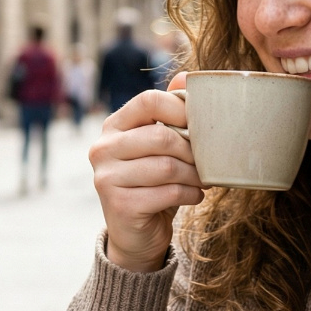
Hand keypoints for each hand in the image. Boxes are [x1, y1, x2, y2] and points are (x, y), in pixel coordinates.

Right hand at [90, 72, 204, 272]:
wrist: (136, 233)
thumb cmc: (153, 182)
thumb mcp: (161, 146)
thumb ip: (170, 113)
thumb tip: (185, 77)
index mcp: (113, 126)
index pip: (148, 100)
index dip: (181, 109)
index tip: (201, 125)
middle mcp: (102, 148)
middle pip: (161, 136)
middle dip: (193, 150)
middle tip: (208, 161)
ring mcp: (106, 178)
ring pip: (167, 167)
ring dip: (195, 175)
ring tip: (203, 180)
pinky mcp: (118, 205)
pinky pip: (168, 192)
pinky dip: (190, 194)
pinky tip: (194, 196)